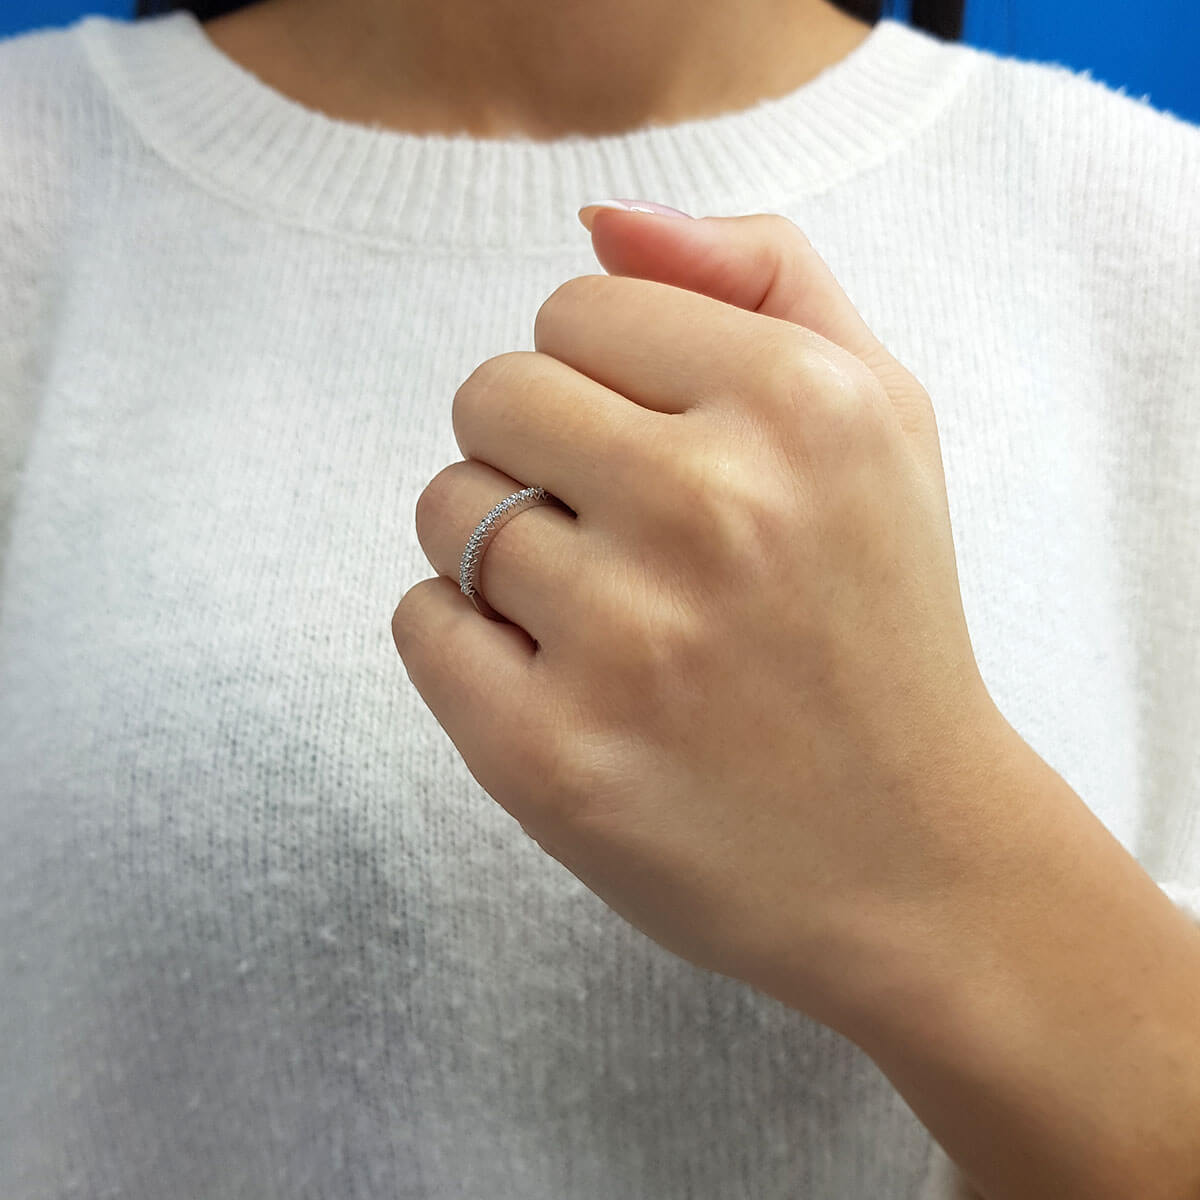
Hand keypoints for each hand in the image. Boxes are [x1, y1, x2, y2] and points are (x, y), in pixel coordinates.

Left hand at [391, 206, 1025, 1035]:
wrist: (908, 858)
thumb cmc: (882, 622)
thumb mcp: (882, 415)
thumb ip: (762, 275)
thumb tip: (598, 221)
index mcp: (798, 405)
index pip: (575, 309)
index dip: (602, 378)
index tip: (652, 449)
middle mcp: (711, 510)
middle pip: (491, 395)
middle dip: (534, 450)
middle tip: (615, 533)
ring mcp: (623, 643)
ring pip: (444, 510)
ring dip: (496, 549)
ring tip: (597, 613)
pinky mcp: (545, 756)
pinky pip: (418, 623)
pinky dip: (464, 640)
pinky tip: (556, 678)